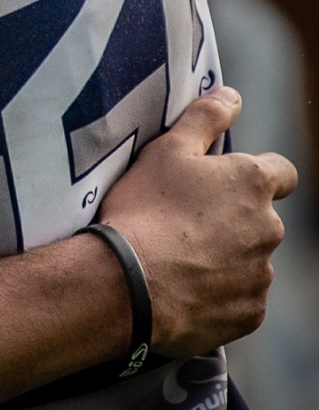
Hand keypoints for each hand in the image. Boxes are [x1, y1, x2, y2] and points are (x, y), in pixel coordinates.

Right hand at [97, 87, 295, 355]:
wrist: (128, 283)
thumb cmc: (145, 208)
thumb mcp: (167, 149)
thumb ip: (205, 117)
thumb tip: (232, 95)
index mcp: (253, 183)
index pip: (282, 172)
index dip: (256, 174)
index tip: (225, 182)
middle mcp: (269, 228)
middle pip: (261, 218)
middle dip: (234, 218)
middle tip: (186, 221)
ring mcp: (261, 275)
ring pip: (250, 259)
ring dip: (227, 256)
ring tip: (179, 257)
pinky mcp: (249, 314)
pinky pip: (240, 298)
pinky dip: (219, 293)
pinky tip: (184, 286)